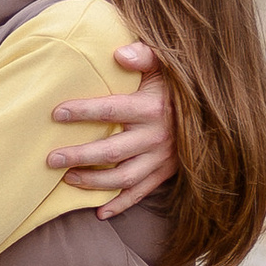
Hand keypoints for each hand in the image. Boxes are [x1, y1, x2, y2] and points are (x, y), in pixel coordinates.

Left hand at [47, 35, 177, 221]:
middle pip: (111, 151)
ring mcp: (161, 159)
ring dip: (93, 182)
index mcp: (152, 108)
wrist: (214, 112)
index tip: (56, 113)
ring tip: (67, 179)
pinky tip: (99, 212)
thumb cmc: (179, 84)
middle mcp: (156, 137)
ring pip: (123, 177)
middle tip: (51, 158)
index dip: (82, 112)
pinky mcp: (166, 173)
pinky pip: (141, 193)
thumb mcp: (166, 64)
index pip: (110, 110)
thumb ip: (144, 55)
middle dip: (78, 156)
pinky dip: (120, 205)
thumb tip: (119, 54)